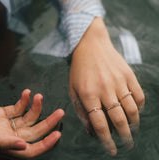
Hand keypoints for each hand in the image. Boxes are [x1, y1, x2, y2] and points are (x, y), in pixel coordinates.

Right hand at [0, 89, 64, 158]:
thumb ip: (5, 143)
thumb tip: (23, 146)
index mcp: (10, 147)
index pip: (32, 150)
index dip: (45, 144)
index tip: (58, 134)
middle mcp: (12, 137)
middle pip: (35, 131)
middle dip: (49, 121)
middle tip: (61, 112)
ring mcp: (10, 125)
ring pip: (29, 117)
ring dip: (36, 106)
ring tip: (39, 96)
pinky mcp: (6, 114)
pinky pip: (19, 107)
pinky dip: (24, 100)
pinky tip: (27, 93)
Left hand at [69, 18, 144, 154]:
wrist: (90, 45)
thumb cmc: (79, 69)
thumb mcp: (73, 89)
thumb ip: (81, 111)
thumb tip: (91, 131)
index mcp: (88, 94)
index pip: (100, 124)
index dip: (106, 140)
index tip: (110, 149)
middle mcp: (105, 90)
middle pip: (119, 120)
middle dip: (124, 136)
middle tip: (126, 144)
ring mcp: (119, 81)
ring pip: (132, 109)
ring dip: (134, 124)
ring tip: (132, 129)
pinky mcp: (128, 74)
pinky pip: (139, 95)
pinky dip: (139, 107)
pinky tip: (135, 111)